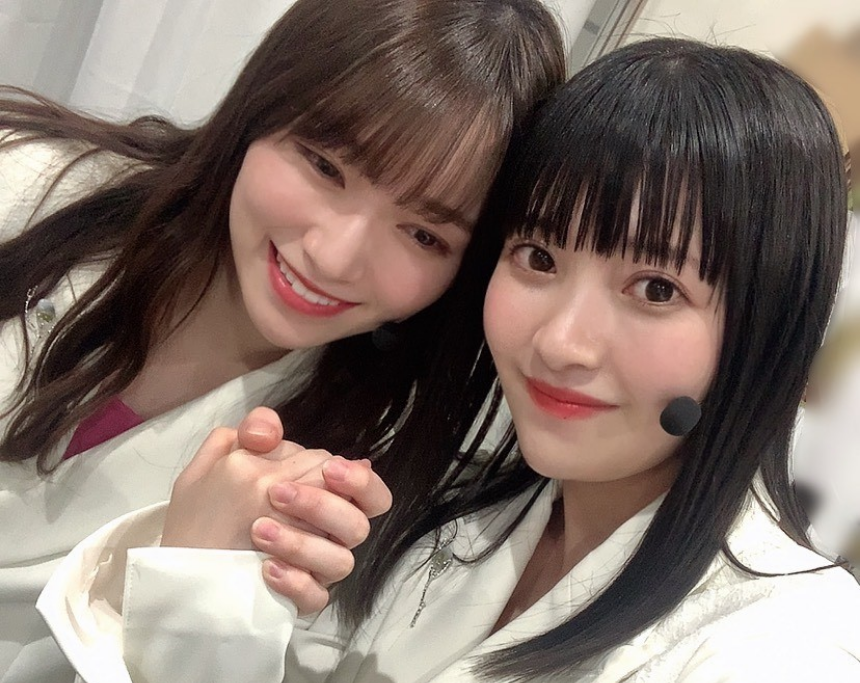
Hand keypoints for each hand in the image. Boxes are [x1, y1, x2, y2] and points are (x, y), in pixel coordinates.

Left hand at [162, 408, 391, 613]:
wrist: (176, 566)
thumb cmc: (208, 511)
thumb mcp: (222, 461)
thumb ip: (253, 431)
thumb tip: (271, 430)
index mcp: (319, 497)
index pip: (366, 490)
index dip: (357, 479)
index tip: (328, 470)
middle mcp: (325, 534)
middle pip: (358, 524)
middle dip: (323, 505)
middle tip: (276, 494)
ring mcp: (313, 571)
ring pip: (342, 562)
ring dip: (302, 542)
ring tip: (257, 531)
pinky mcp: (296, 602)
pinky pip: (314, 598)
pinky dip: (295, 581)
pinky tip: (264, 568)